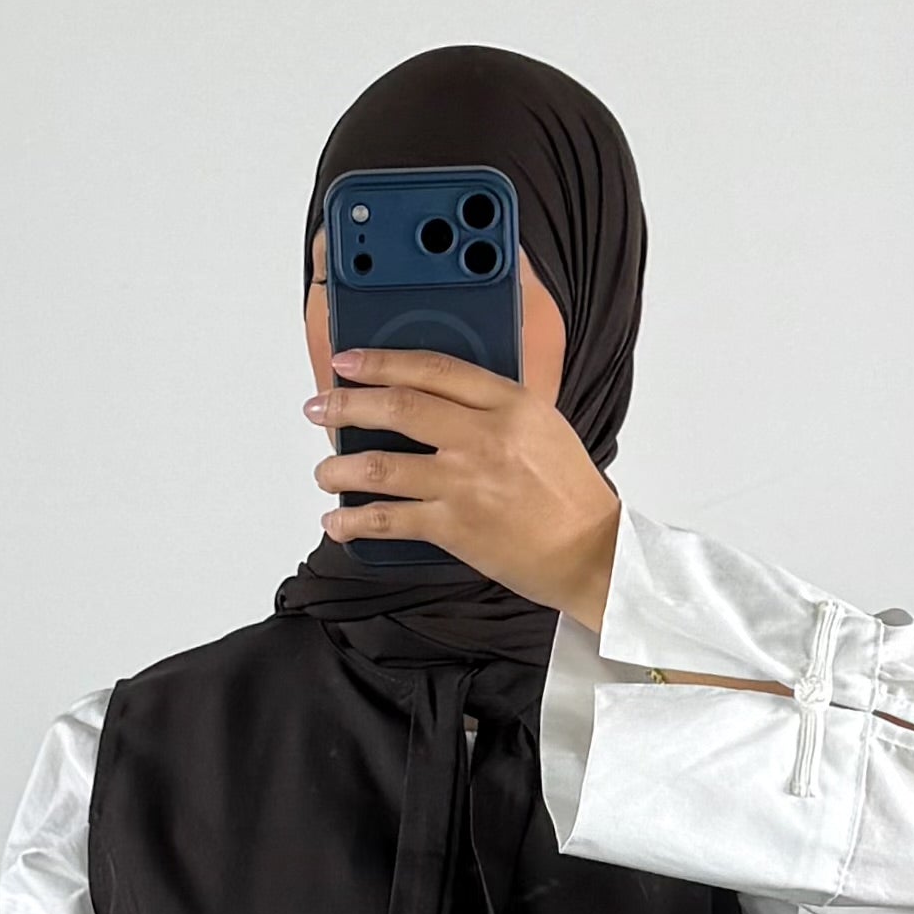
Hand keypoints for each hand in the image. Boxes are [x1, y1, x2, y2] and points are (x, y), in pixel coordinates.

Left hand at [306, 349, 620, 628]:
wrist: (593, 553)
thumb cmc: (571, 494)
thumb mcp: (543, 428)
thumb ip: (493, 408)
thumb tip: (434, 397)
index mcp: (510, 404)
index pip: (433, 369)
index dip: (382, 361)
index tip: (349, 362)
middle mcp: (483, 437)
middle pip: (397, 408)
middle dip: (346, 405)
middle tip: (320, 409)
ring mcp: (465, 483)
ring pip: (380, 466)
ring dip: (339, 467)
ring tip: (325, 471)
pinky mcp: (455, 528)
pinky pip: (389, 519)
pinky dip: (355, 521)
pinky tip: (339, 521)